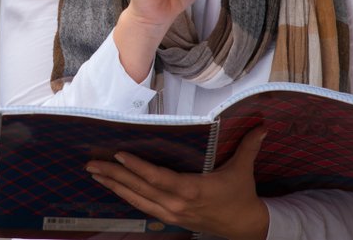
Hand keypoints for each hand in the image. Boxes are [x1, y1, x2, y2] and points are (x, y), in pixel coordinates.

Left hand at [85, 126, 269, 239]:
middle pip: (139, 188)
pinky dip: (124, 196)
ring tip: (94, 173)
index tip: (118, 155)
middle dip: (113, 175)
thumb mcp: (243, 170)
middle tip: (91, 163)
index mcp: (191, 190)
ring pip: (136, 199)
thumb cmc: (240, 195)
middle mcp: (176, 204)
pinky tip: (112, 187)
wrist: (245, 228)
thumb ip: (249, 146)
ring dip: (113, 186)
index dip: (137, 167)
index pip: (158, 178)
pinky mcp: (169, 218)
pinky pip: (141, 206)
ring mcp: (170, 214)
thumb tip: (261, 125)